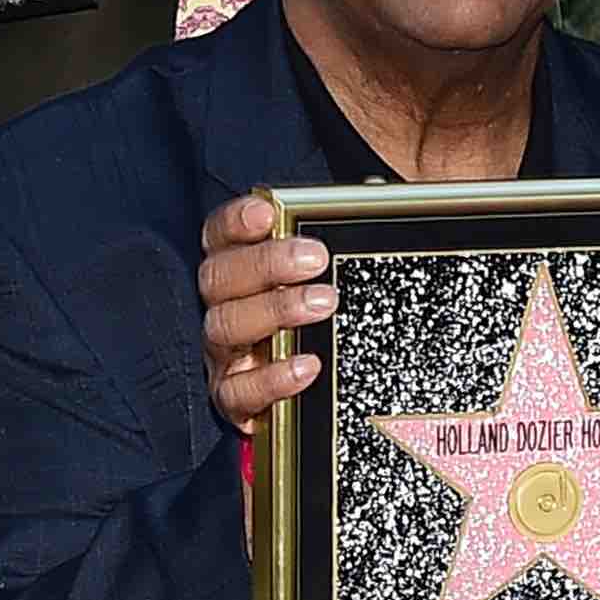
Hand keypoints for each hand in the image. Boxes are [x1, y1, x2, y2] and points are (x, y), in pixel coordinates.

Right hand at [199, 191, 330, 436]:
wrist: (322, 402)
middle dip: (266, 263)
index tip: (269, 213)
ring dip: (275, 311)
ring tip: (324, 303)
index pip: (220, 235)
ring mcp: (225, 353)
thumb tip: (379, 198)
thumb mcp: (336, 272)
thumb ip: (343, 236)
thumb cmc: (326, 318)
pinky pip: (239, 391)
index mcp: (238, 269)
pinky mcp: (234, 398)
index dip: (237, 221)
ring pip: (225, 326)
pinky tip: (307, 367)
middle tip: (316, 258)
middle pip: (219, 276)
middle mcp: (223, 307)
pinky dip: (271, 379)